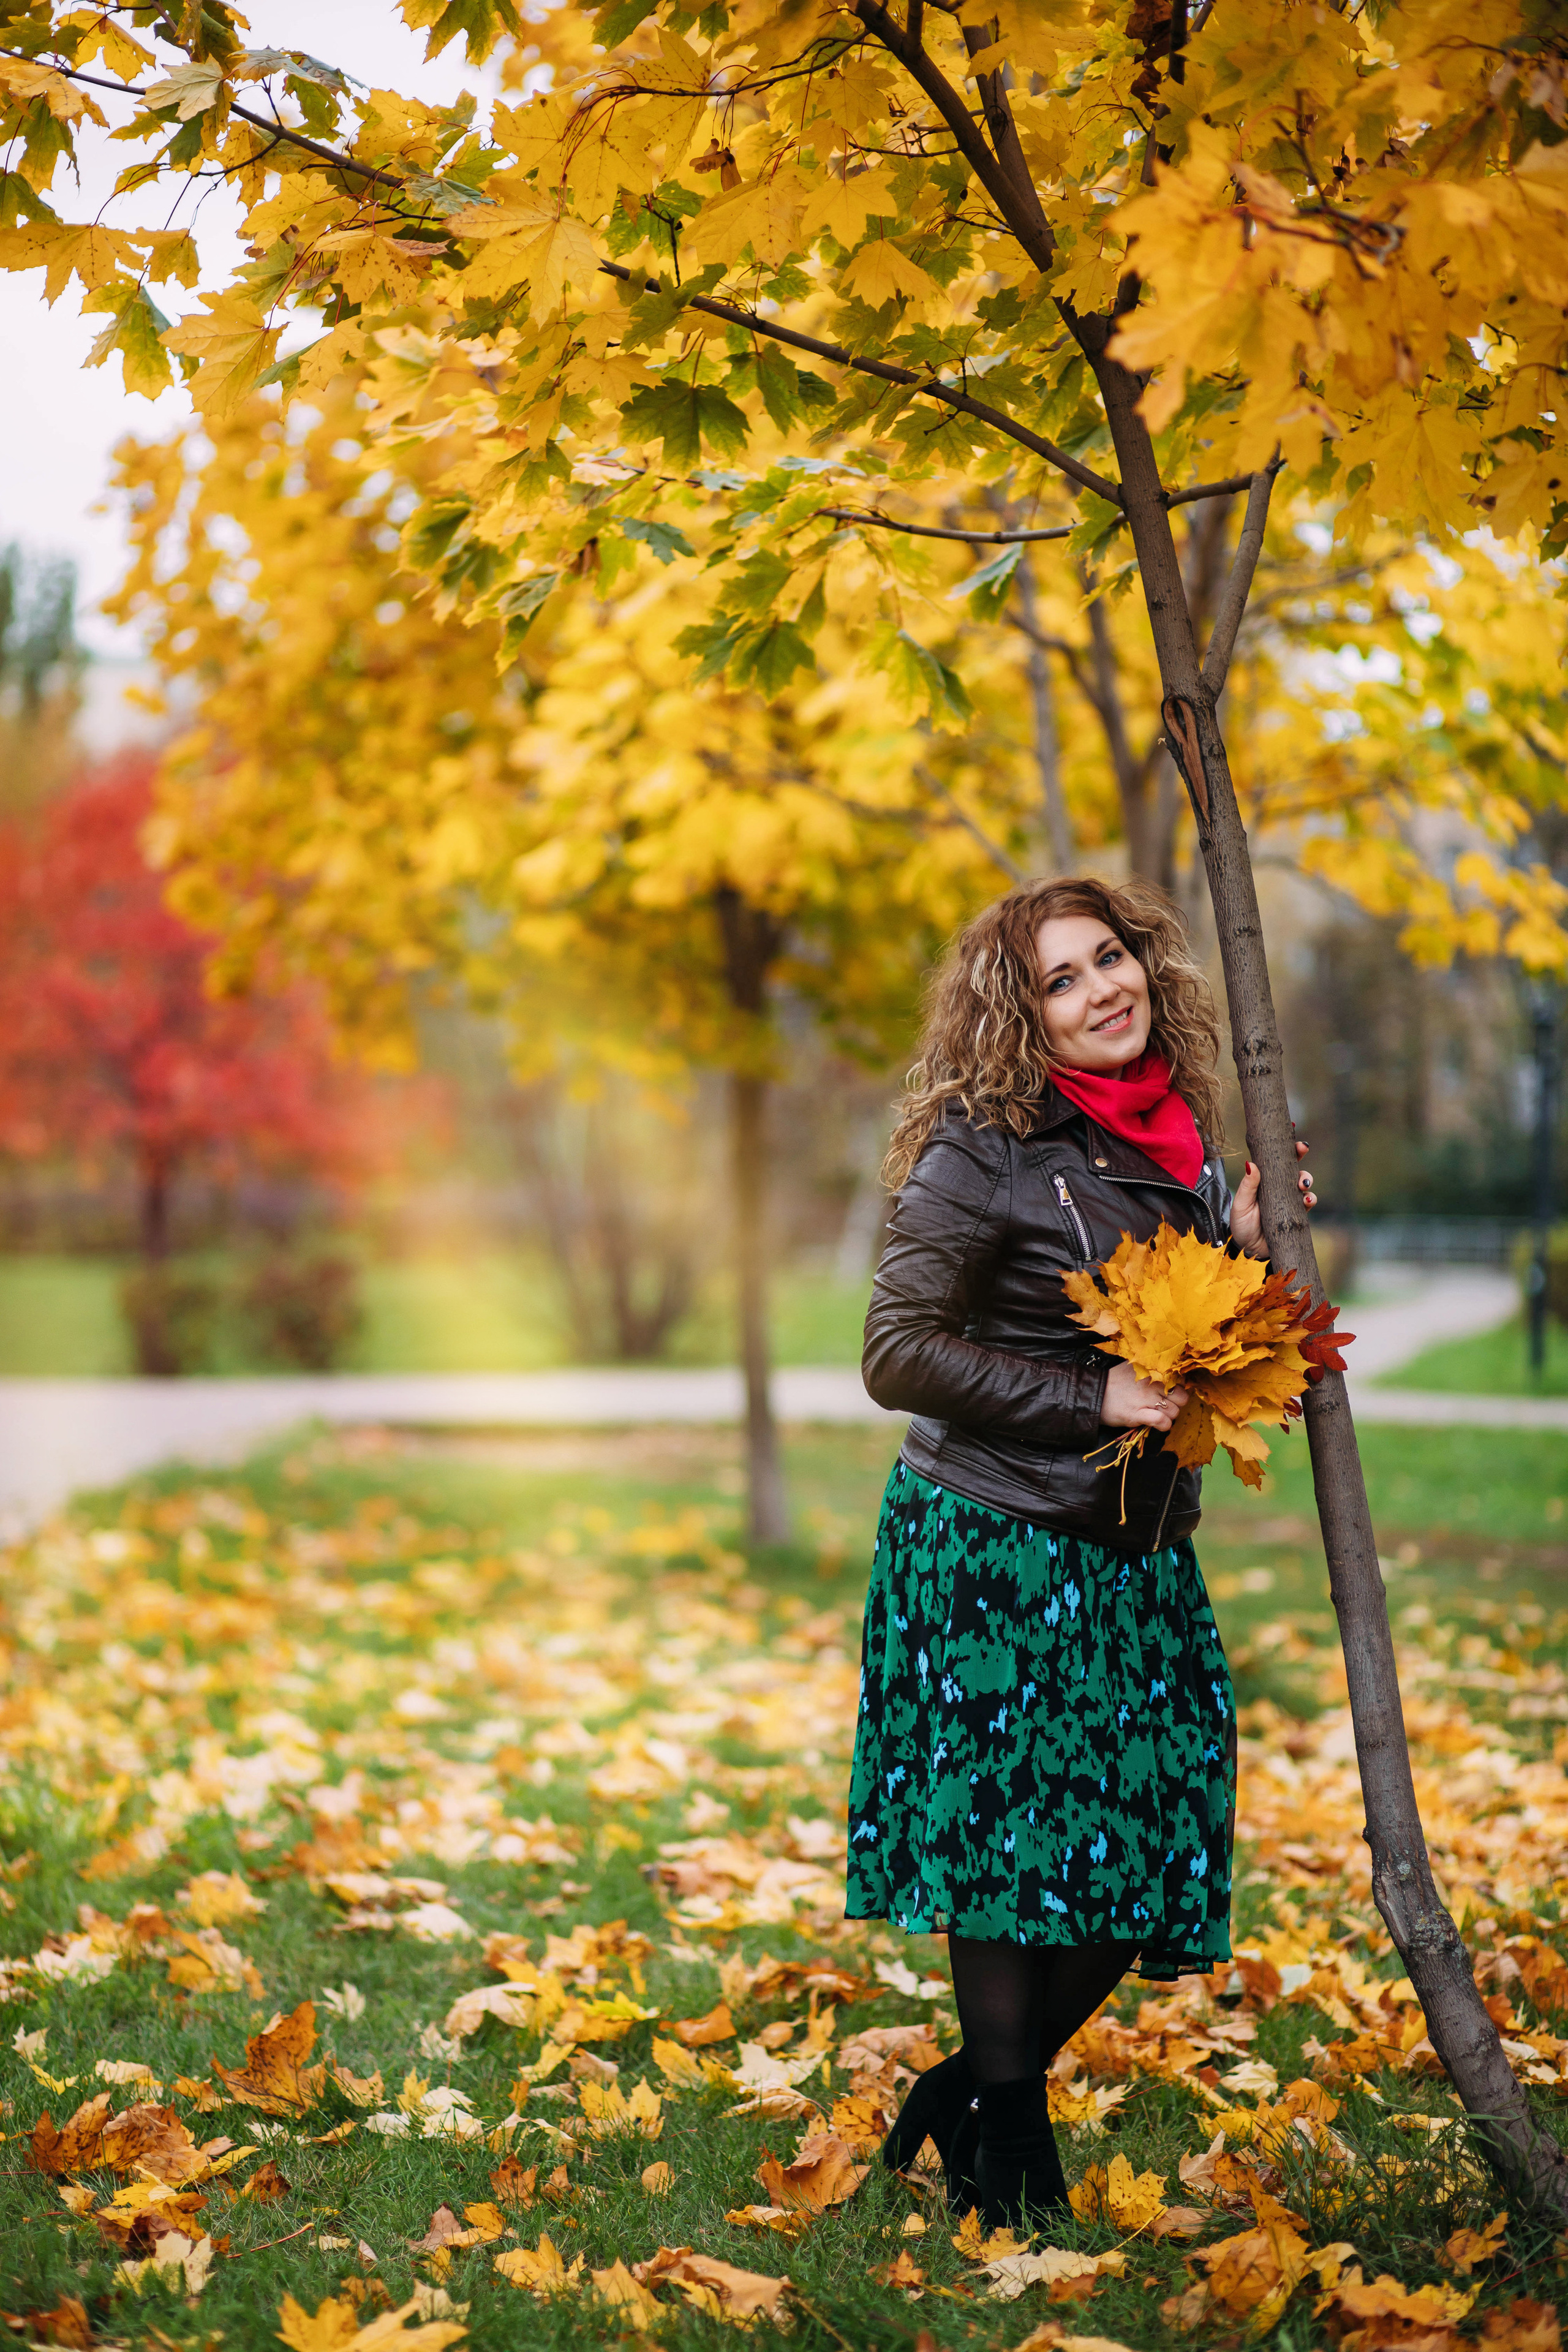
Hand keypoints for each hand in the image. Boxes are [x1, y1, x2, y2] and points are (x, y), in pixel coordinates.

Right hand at [1101, 1361, 1188, 1431]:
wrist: (1094, 1393)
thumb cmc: (1114, 1381)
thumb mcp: (1135, 1368)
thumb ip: (1152, 1370)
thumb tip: (1170, 1374)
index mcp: (1152, 1371)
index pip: (1180, 1381)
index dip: (1178, 1389)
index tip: (1170, 1393)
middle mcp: (1152, 1384)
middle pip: (1182, 1398)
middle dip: (1176, 1404)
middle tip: (1165, 1406)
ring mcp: (1145, 1399)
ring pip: (1174, 1411)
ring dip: (1168, 1416)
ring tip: (1157, 1414)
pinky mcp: (1138, 1414)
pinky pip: (1162, 1422)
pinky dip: (1164, 1425)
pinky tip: (1158, 1424)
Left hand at [1231, 1141, 1316, 1257]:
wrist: (1248, 1251)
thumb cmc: (1241, 1225)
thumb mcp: (1241, 1204)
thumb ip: (1248, 1186)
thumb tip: (1251, 1163)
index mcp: (1266, 1181)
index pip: (1279, 1162)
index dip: (1289, 1151)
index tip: (1296, 1143)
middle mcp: (1280, 1189)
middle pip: (1295, 1171)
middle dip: (1301, 1164)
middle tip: (1301, 1161)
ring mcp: (1290, 1202)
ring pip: (1305, 1186)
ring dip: (1307, 1182)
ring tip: (1303, 1185)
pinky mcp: (1297, 1215)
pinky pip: (1308, 1205)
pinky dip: (1310, 1200)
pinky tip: (1307, 1201)